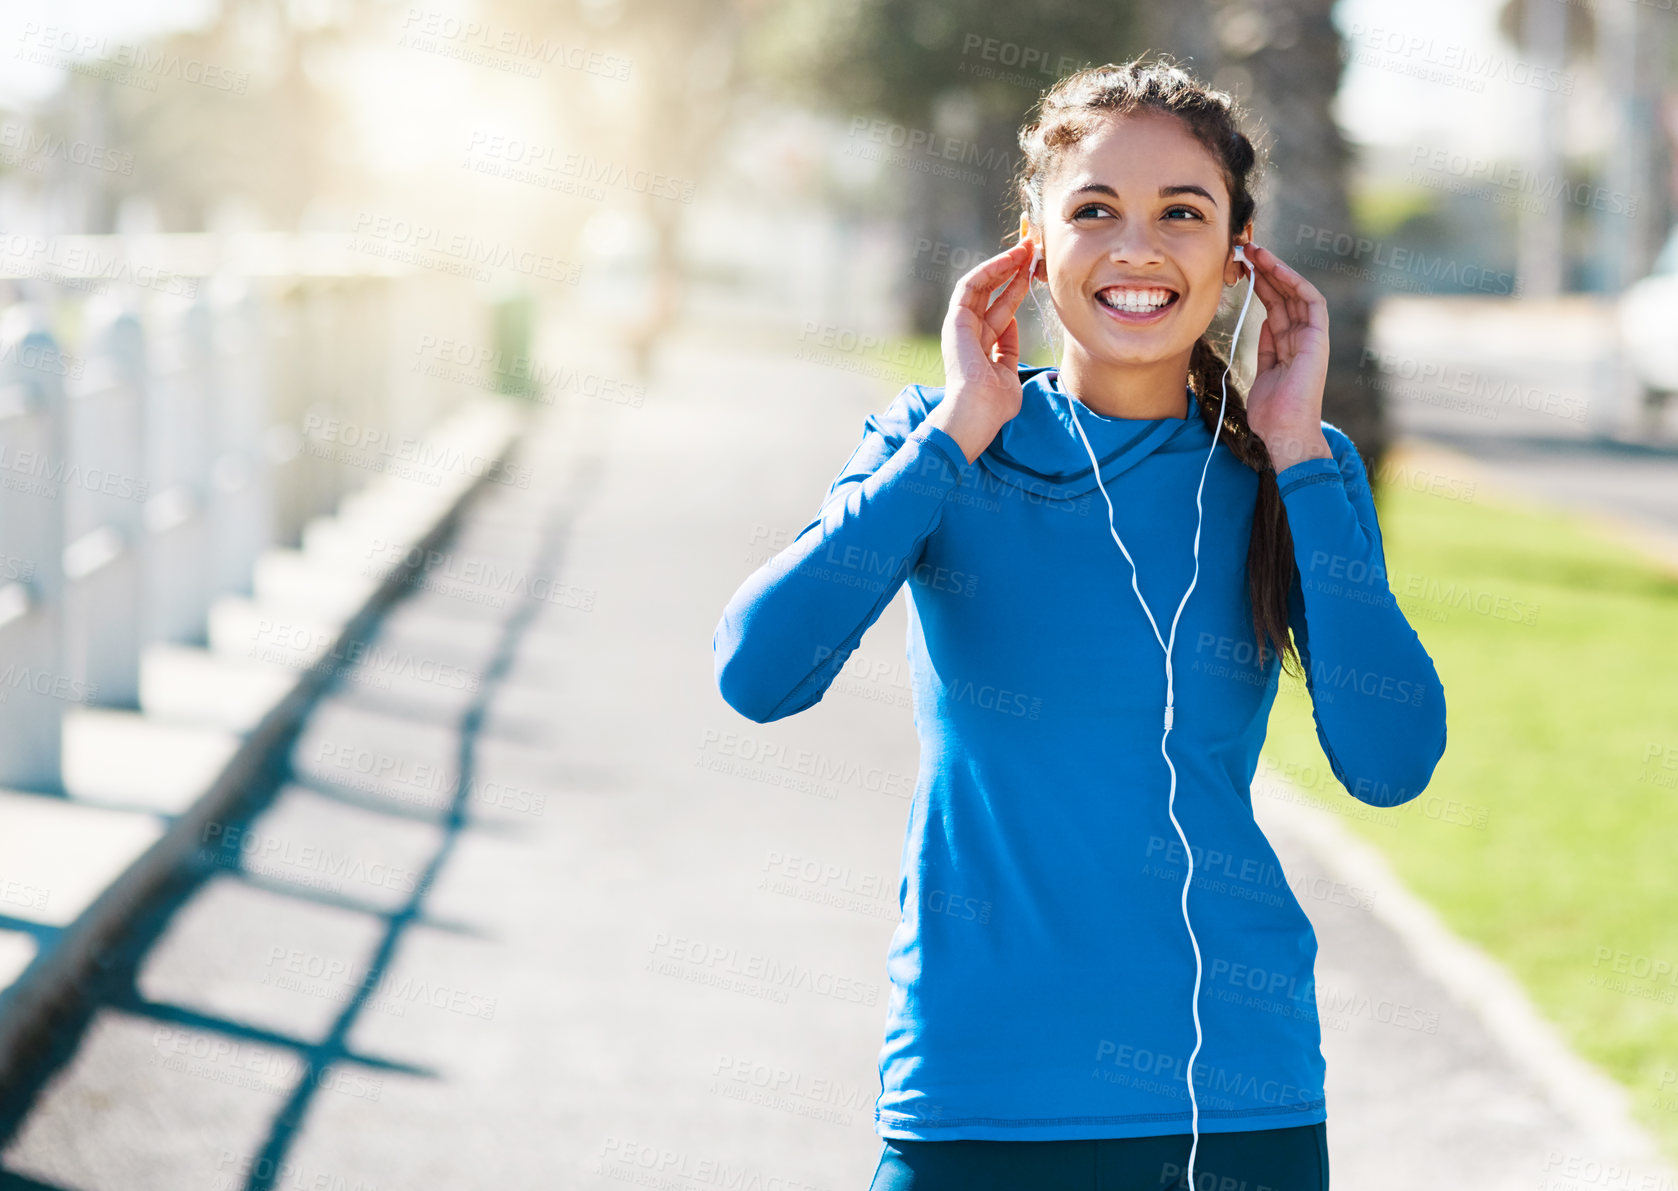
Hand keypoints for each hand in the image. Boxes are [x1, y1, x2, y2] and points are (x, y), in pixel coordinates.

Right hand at [927, 236, 1035, 463]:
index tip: (1035, 271)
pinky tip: (1009, 259)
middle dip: (1013, 270)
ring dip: (1003, 264)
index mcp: (983, 345)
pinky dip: (990, 269)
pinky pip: (971, 285)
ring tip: (1024, 247)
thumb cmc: (995, 403)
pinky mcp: (955, 319)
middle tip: (1032, 250)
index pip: (1001, 309)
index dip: (1017, 288)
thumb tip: (1013, 323)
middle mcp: (971, 332)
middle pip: (993, 293)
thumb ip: (1010, 348)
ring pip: (983, 284)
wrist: (978, 411)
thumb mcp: (1009, 370)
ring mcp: (961, 325)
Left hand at [1244, 244, 1333, 471]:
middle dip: (1267, 273)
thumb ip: (1266, 349)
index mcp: (1289, 347)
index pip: (1277, 309)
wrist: (1285, 431)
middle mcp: (1302, 339)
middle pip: (1285, 297)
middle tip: (1247, 251)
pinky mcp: (1318, 338)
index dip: (1263, 287)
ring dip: (1277, 271)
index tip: (1244, 270)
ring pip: (1295, 294)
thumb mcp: (1263, 374)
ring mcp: (1312, 337)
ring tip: (1257, 252)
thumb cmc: (1271, 413)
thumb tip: (1263, 325)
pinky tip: (1277, 269)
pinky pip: (1310, 302)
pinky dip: (1295, 283)